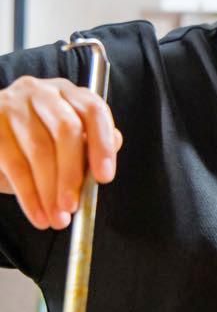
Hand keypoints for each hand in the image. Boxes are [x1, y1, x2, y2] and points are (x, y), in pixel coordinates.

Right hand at [0, 76, 121, 229]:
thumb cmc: (36, 143)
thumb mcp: (65, 143)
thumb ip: (88, 147)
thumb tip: (107, 155)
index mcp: (69, 93)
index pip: (93, 110)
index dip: (101, 144)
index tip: (104, 177)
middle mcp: (42, 93)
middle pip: (65, 129)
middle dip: (71, 173)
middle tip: (73, 206)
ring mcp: (14, 105)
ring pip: (38, 149)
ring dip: (49, 191)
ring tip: (57, 219)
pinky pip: (14, 164)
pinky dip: (28, 195)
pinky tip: (38, 214)